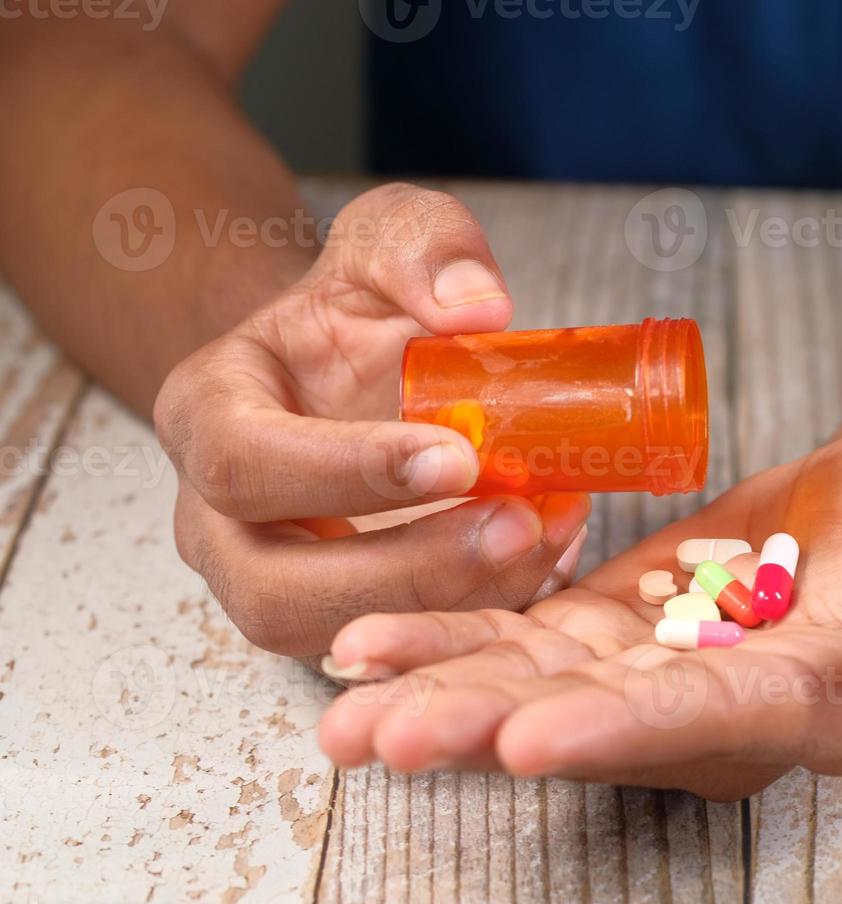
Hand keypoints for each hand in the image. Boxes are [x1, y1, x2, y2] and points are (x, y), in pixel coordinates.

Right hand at [153, 183, 589, 656]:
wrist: (347, 370)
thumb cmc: (354, 310)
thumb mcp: (388, 239)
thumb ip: (426, 249)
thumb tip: (476, 307)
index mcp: (208, 415)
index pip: (245, 462)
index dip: (349, 472)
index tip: (458, 455)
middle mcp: (219, 519)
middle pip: (278, 586)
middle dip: (407, 569)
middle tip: (515, 524)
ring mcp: (271, 581)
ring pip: (339, 633)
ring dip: (450, 602)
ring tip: (544, 537)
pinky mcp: (340, 616)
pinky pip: (398, 640)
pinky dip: (478, 609)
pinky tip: (548, 555)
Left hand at [316, 422, 841, 799]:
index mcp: (825, 699)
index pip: (722, 723)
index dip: (628, 730)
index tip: (531, 736)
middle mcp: (731, 712)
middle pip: (601, 727)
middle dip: (488, 730)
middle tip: (377, 735)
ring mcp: (669, 673)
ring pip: (544, 691)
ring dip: (443, 692)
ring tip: (343, 700)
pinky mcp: (626, 626)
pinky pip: (531, 640)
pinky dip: (454, 637)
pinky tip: (370, 643)